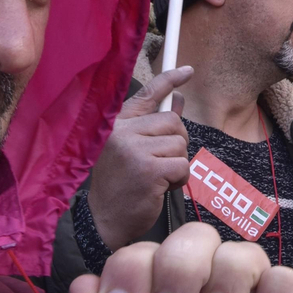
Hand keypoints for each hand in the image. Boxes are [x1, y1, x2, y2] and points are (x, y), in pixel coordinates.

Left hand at [69, 221, 292, 292]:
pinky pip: (287, 279)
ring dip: (224, 283)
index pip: (142, 255)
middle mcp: (205, 268)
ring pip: (241, 252)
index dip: (127, 277)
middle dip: (177, 272)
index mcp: (161, 278)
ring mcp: (248, 280)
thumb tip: (83, 291)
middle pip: (194, 237)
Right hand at [87, 66, 193, 249]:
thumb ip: (154, 125)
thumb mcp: (133, 150)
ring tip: (156, 178)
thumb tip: (178, 100)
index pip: (147, 94)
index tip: (188, 70)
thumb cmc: (122, 185)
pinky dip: (179, 179)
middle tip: (160, 164)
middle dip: (176, 143)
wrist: (104, 221)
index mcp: (118, 125)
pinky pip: (183, 165)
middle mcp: (122, 132)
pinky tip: (160, 188)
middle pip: (174, 122)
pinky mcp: (148, 169)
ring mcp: (134, 150)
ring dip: (176, 164)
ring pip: (180, 145)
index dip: (169, 80)